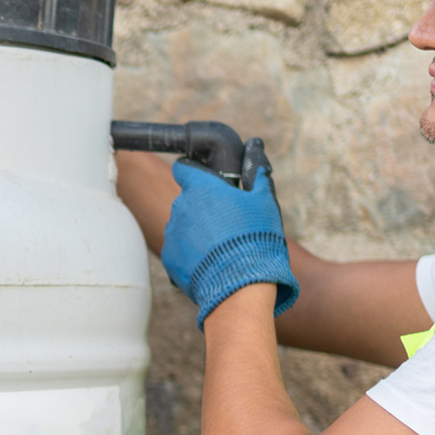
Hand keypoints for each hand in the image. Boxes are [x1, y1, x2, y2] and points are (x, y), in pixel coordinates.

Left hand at [159, 159, 297, 328]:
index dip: (193, 171)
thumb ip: (256, 174)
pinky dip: (192, 254)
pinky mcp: (169, 258)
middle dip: (203, 207)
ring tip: (222, 247)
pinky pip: (179, 250)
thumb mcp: (264, 202)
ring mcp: (172, 233)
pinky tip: (213, 263)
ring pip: (183, 226)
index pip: (183, 168)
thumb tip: (255, 149)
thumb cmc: (256, 238)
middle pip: (187, 200)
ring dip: (197, 231)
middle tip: (226, 222)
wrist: (241, 284)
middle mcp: (180, 207)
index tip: (205, 180)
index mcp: (200, 188)